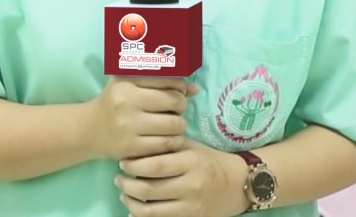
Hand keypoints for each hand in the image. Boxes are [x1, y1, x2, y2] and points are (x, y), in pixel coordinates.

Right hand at [88, 77, 197, 160]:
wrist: (89, 130)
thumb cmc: (114, 102)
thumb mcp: (129, 82)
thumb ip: (161, 81)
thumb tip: (194, 89)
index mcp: (126, 83)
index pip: (168, 80)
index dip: (180, 87)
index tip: (179, 92)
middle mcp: (126, 103)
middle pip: (174, 102)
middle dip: (181, 106)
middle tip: (176, 109)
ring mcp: (128, 127)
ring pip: (174, 125)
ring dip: (179, 125)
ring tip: (171, 124)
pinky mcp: (131, 148)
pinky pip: (166, 145)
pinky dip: (173, 141)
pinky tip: (166, 138)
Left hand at [116, 138, 249, 216]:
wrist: (238, 183)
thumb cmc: (208, 160)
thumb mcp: (191, 147)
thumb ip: (167, 146)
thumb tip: (136, 145)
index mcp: (190, 162)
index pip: (155, 165)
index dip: (134, 165)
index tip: (123, 162)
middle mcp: (192, 185)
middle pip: (150, 189)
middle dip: (127, 185)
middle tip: (118, 179)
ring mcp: (193, 206)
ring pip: (152, 211)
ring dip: (132, 203)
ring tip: (124, 194)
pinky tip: (135, 211)